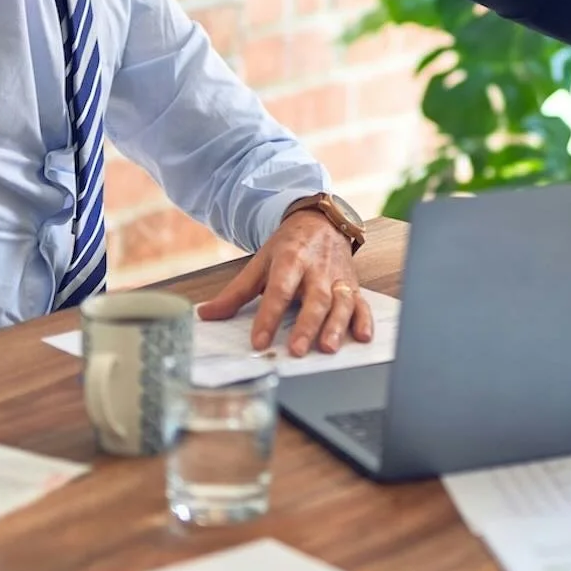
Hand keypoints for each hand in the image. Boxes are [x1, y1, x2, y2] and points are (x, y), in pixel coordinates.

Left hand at [195, 211, 373, 356]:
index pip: (278, 290)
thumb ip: (236, 293)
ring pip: (341, 302)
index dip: (268, 317)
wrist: (321, 221)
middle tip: (296, 349)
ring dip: (336, 325)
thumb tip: (206, 314)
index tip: (259, 341)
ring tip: (327, 347)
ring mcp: (338, 278)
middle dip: (307, 325)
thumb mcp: (260, 263)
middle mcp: (317, 269)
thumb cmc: (289, 246)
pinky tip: (362, 337)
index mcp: (290, 260)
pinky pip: (362, 303)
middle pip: (314, 298)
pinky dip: (364, 320)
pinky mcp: (353, 285)